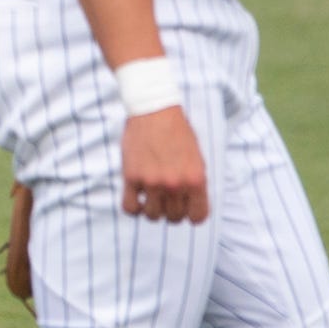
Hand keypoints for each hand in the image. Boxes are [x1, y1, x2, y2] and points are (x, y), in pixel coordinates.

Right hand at [120, 106, 208, 223]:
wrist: (154, 109)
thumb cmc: (177, 131)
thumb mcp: (197, 157)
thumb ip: (194, 183)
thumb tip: (190, 206)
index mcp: (196, 179)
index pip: (198, 217)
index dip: (192, 215)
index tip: (186, 209)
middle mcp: (175, 184)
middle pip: (174, 217)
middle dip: (172, 211)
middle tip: (167, 199)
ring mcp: (152, 182)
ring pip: (153, 216)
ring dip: (153, 210)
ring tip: (151, 198)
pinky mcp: (131, 177)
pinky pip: (130, 208)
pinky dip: (134, 208)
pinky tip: (137, 199)